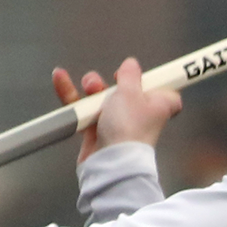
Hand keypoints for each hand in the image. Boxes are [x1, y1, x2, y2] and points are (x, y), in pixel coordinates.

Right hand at [52, 57, 181, 162]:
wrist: (111, 161)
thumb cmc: (128, 125)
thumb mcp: (131, 92)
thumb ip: (130, 75)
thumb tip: (132, 64)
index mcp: (158, 106)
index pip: (167, 95)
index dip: (155, 84)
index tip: (144, 77)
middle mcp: (140, 116)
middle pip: (128, 92)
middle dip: (112, 82)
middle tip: (109, 80)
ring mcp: (118, 125)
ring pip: (103, 100)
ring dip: (92, 88)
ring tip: (88, 86)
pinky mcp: (97, 132)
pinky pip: (85, 110)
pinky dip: (72, 96)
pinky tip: (59, 78)